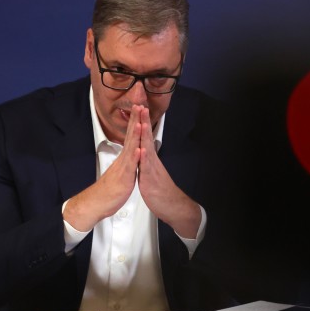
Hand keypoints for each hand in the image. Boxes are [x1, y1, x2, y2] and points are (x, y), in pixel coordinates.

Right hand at [62, 106, 141, 231]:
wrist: (98, 202)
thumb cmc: (109, 190)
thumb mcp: (121, 173)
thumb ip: (126, 162)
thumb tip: (129, 155)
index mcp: (124, 158)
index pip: (131, 136)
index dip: (135, 122)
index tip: (139, 109)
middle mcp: (123, 159)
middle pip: (130, 136)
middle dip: (135, 120)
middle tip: (139, 105)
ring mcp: (123, 167)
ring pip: (130, 148)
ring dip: (135, 135)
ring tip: (140, 121)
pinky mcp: (124, 178)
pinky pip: (130, 166)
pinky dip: (134, 157)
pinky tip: (139, 149)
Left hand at [136, 106, 201, 238]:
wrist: (171, 205)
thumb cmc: (160, 191)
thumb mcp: (150, 173)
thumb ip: (146, 162)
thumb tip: (142, 153)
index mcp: (149, 159)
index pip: (145, 137)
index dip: (141, 123)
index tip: (138, 109)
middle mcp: (152, 160)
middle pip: (147, 137)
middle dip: (143, 121)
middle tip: (141, 105)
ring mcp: (152, 169)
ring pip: (148, 148)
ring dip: (144, 135)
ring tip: (142, 121)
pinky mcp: (151, 179)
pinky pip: (148, 167)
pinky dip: (145, 157)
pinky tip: (143, 149)